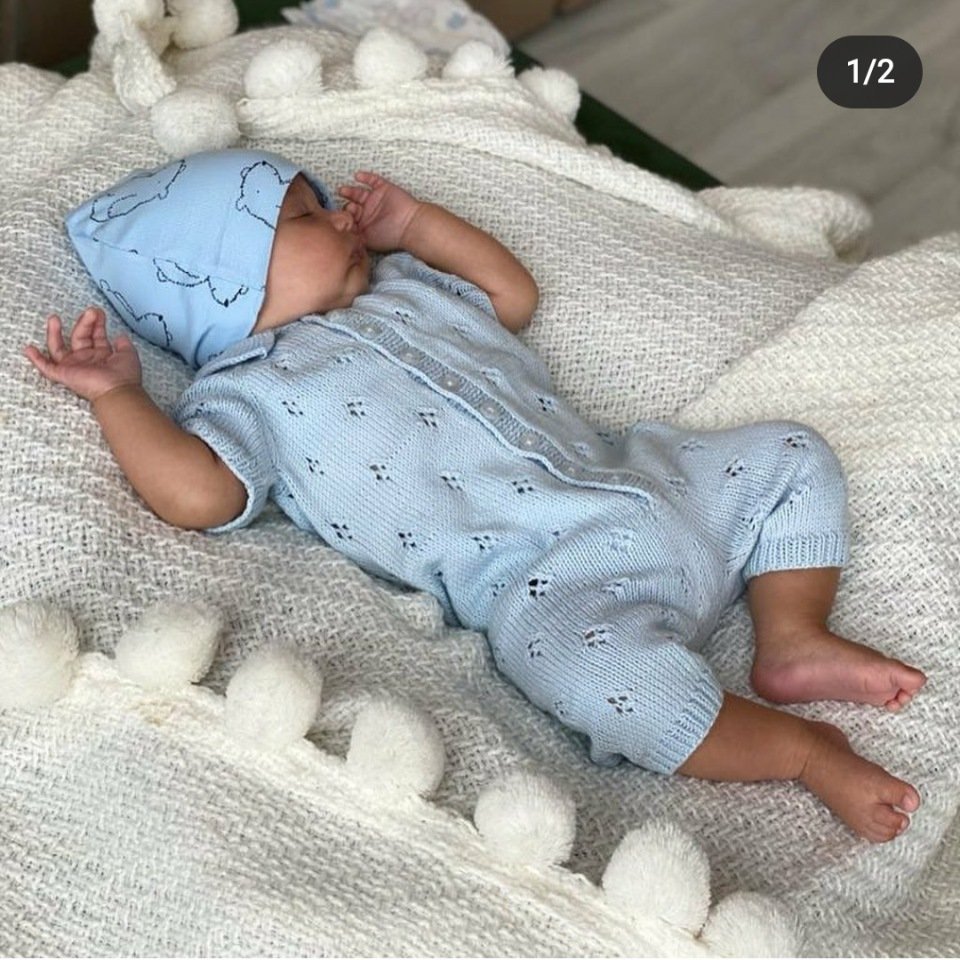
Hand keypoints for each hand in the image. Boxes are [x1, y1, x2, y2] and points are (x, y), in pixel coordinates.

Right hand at [24, 306, 141, 403]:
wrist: (118, 390)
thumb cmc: (125, 376)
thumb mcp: (128, 354)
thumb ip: (124, 344)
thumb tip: (120, 335)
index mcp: (102, 356)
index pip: (95, 336)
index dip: (96, 323)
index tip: (98, 312)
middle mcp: (87, 361)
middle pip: (79, 337)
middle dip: (84, 323)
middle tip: (90, 311)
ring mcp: (74, 367)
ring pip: (58, 348)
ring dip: (55, 333)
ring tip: (54, 318)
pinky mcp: (64, 374)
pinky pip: (46, 368)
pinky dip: (36, 359)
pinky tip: (28, 349)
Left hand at [337, 171, 424, 252]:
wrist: (410, 225)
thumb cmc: (391, 236)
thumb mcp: (367, 241)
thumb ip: (353, 237)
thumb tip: (339, 237)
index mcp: (364, 224)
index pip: (348, 218)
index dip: (343, 217)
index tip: (341, 219)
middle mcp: (368, 212)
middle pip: (351, 205)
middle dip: (346, 206)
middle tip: (348, 208)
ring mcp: (375, 199)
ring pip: (357, 192)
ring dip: (349, 191)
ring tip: (342, 190)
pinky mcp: (383, 188)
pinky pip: (371, 180)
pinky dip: (364, 177)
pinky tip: (357, 176)